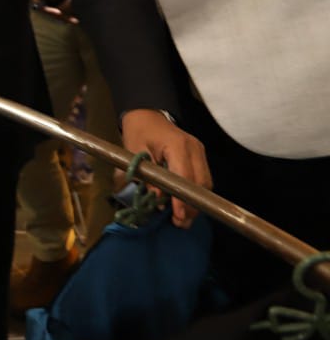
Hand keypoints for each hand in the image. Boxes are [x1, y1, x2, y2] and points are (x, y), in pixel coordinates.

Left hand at [121, 108, 211, 228]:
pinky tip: (184, 204)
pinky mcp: (200, 156)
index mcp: (177, 145)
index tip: (178, 216)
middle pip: (200, 183)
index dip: (182, 199)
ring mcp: (200, 151)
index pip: (185, 177)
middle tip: (179, 223)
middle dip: (191, 205)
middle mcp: (194, 148)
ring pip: (205, 183)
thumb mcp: (135, 153)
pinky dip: (195, 193)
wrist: (146, 115)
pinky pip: (202, 178)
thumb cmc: (139, 132)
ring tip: (182, 218)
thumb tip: (158, 199)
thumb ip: (146, 176)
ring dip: (195, 202)